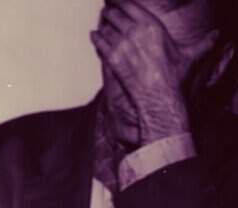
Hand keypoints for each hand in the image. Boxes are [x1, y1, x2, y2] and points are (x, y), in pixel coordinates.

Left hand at [90, 0, 217, 145]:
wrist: (158, 95)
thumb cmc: (174, 75)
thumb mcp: (190, 56)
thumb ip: (202, 44)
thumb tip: (216, 37)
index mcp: (152, 25)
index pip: (130, 6)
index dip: (121, 2)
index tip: (116, 1)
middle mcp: (134, 31)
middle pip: (115, 15)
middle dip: (110, 12)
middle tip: (108, 10)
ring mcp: (121, 44)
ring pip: (106, 28)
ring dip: (103, 25)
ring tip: (103, 23)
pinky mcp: (111, 58)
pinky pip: (99, 43)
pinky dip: (96, 38)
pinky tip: (94, 35)